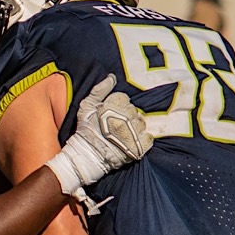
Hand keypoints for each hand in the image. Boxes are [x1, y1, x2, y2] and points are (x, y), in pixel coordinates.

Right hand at [47, 80, 153, 196]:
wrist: (87, 157)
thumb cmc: (86, 131)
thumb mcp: (86, 108)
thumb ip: (99, 90)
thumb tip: (112, 77)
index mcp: (112, 108)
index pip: (124, 99)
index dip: (117, 106)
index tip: (110, 114)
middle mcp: (123, 119)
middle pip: (133, 110)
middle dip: (126, 116)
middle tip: (115, 125)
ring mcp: (132, 134)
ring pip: (141, 123)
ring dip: (135, 127)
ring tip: (123, 134)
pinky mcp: (138, 148)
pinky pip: (148, 138)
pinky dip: (143, 139)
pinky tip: (133, 141)